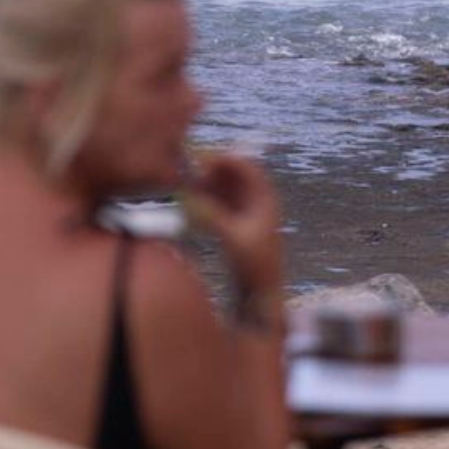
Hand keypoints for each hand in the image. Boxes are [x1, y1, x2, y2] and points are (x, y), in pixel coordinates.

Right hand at [184, 153, 283, 294]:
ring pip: (223, 185)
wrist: (260, 290)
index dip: (225, 159)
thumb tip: (187, 193)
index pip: (247, 167)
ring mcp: (244, 209)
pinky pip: (217, 199)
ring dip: (205, 182)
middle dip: (211, 169)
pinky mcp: (233, 220)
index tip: (200, 158)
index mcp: (265, 198)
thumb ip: (211, 214)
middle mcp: (256, 199)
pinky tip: (187, 198)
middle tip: (187, 169)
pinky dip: (203, 195)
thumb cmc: (254, 264)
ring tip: (184, 183)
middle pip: (233, 173)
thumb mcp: (232, 237)